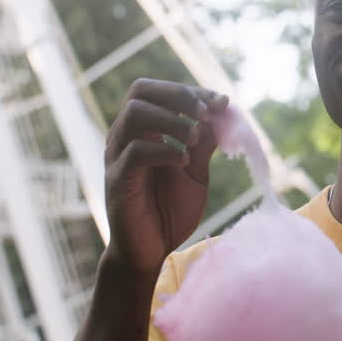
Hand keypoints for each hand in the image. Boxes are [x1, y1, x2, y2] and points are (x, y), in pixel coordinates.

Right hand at [103, 79, 227, 275]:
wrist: (151, 250)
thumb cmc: (170, 209)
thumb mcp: (195, 170)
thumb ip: (204, 142)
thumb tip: (223, 111)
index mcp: (143, 129)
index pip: (160, 91)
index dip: (193, 91)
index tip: (222, 102)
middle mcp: (125, 136)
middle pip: (140, 90)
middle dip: (179, 96)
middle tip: (206, 114)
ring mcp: (117, 156)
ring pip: (135, 114)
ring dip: (171, 121)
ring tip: (195, 140)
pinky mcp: (118, 180)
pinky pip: (135, 152)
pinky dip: (164, 150)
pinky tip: (184, 162)